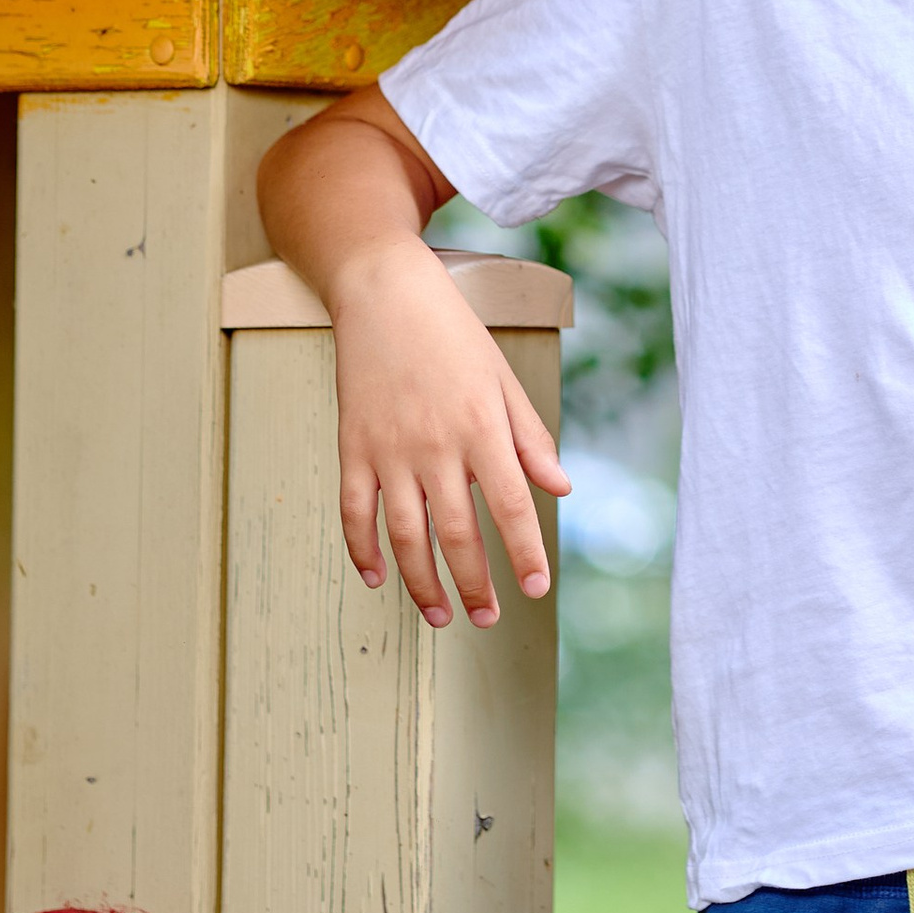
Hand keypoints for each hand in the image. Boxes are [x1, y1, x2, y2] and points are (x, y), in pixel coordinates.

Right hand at [330, 245, 571, 628]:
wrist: (384, 293)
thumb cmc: (452, 334)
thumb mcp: (503, 380)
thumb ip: (530, 439)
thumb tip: (561, 488)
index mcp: (482, 428)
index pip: (510, 507)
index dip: (525, 554)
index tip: (538, 588)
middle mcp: (436, 446)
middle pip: (457, 534)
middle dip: (475, 585)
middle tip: (489, 619)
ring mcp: (388, 450)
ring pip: (405, 536)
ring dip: (422, 583)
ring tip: (441, 616)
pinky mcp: (352, 447)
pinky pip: (355, 512)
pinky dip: (362, 550)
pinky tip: (378, 578)